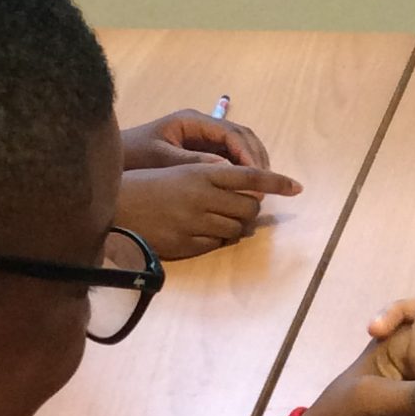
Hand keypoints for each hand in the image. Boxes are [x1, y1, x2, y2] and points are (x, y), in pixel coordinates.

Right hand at [116, 159, 297, 260]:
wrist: (117, 207)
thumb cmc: (151, 184)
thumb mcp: (182, 170)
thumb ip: (213, 178)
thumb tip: (249, 195)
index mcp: (201, 173)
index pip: (249, 177)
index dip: (276, 182)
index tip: (296, 187)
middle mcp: (202, 197)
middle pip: (248, 209)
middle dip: (251, 210)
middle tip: (242, 208)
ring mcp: (195, 223)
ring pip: (236, 229)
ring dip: (236, 226)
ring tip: (220, 219)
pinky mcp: (186, 245)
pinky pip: (216, 244)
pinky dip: (217, 238)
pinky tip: (202, 230)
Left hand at [121, 109, 293, 178]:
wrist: (112, 158)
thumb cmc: (132, 155)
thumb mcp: (160, 159)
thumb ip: (191, 162)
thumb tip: (226, 169)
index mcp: (191, 121)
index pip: (231, 132)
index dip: (248, 153)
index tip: (257, 176)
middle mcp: (201, 125)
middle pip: (241, 136)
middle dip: (256, 158)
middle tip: (265, 183)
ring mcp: (203, 137)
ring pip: (239, 145)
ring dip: (253, 163)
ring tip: (260, 187)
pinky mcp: (202, 150)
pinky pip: (230, 156)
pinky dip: (242, 170)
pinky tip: (245, 188)